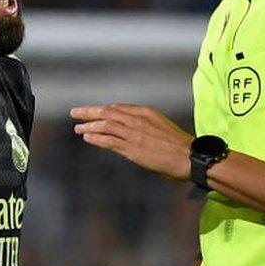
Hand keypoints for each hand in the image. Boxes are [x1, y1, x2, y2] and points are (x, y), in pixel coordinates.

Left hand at [71, 103, 192, 180]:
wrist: (189, 157)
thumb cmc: (179, 145)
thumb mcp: (161, 125)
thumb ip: (145, 123)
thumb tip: (131, 125)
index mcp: (145, 112)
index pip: (118, 108)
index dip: (103, 110)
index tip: (93, 112)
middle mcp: (137, 120)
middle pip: (107, 112)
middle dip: (89, 112)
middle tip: (75, 112)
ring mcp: (133, 134)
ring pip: (105, 125)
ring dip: (89, 125)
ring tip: (78, 127)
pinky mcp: (131, 148)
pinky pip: (108, 141)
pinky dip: (95, 138)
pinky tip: (87, 137)